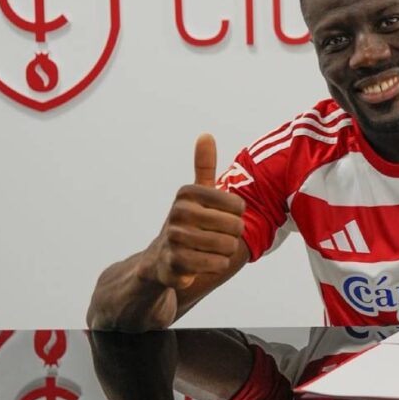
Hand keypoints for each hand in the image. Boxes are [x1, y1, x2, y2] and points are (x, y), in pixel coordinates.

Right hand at [143, 134, 245, 289]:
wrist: (161, 258)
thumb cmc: (189, 221)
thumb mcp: (196, 193)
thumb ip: (203, 166)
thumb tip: (206, 135)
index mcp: (187, 193)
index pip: (237, 205)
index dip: (237, 215)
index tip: (223, 216)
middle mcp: (178, 212)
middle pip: (234, 226)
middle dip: (233, 235)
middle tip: (218, 235)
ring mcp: (175, 238)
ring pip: (228, 246)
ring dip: (226, 250)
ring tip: (212, 248)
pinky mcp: (175, 262)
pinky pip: (216, 263)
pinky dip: (218, 264)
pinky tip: (207, 261)